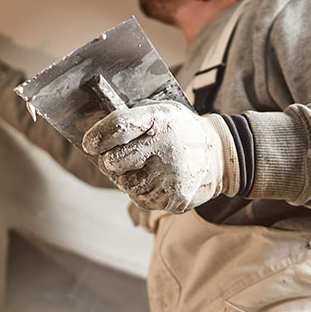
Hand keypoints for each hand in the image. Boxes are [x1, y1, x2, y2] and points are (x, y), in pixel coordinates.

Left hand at [82, 101, 237, 212]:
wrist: (220, 154)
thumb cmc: (178, 130)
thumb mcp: (160, 111)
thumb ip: (131, 118)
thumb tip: (94, 133)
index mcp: (159, 119)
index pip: (118, 126)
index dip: (98, 137)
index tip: (90, 144)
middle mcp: (166, 146)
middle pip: (113, 162)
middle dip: (109, 162)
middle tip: (118, 159)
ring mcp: (172, 174)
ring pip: (125, 185)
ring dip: (127, 179)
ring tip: (146, 169)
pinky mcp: (177, 197)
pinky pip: (141, 200)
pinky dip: (144, 193)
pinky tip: (158, 181)